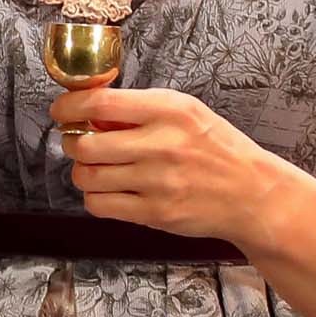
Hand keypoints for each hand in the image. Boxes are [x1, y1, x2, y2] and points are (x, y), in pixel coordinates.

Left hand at [55, 84, 309, 243]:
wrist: (253, 193)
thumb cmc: (216, 149)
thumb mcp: (186, 112)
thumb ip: (139, 108)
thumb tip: (88, 110)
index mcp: (169, 110)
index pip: (99, 103)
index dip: (68, 107)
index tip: (62, 111)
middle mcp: (162, 144)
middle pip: (85, 144)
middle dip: (74, 143)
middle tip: (82, 143)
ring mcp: (158, 182)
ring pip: (86, 176)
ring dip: (83, 171)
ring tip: (98, 167)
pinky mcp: (155, 213)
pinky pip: (99, 205)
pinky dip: (95, 198)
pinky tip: (110, 190)